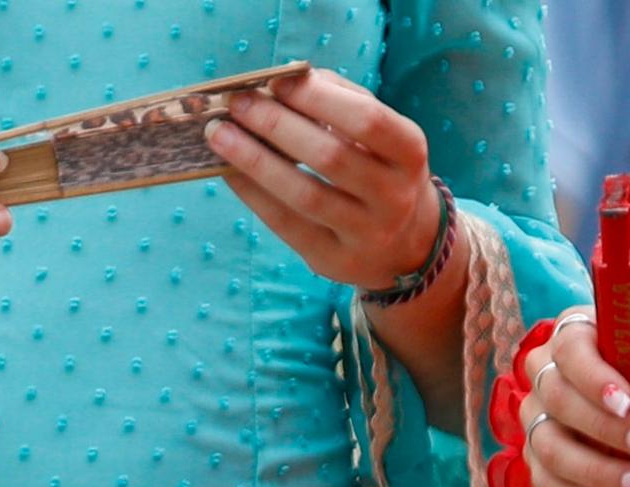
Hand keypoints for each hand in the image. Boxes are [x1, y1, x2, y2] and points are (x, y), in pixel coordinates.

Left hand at [201, 71, 447, 294]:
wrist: (408, 242)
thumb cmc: (379, 167)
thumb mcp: (377, 132)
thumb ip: (338, 100)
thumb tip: (279, 83)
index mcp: (410, 152)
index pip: (366, 119)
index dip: (317, 98)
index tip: (274, 81)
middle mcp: (395, 197)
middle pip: (330, 157)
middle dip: (276, 125)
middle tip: (237, 105)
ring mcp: (367, 235)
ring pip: (305, 195)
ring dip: (255, 161)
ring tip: (219, 135)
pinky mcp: (335, 261)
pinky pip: (287, 225)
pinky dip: (253, 194)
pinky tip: (229, 171)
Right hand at [520, 307, 629, 486]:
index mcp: (577, 334)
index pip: (568, 349)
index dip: (593, 377)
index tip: (627, 403)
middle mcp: (547, 373)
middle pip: (556, 400)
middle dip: (607, 430)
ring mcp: (539, 419)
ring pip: (550, 447)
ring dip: (599, 471)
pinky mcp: (541, 461)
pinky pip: (546, 483)